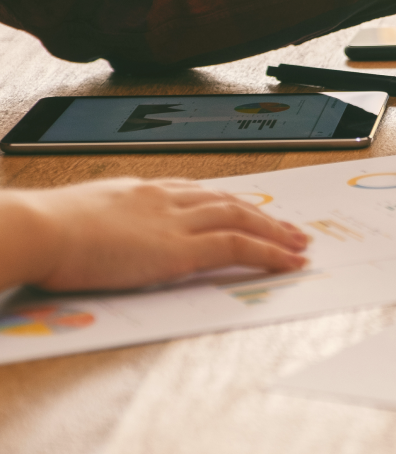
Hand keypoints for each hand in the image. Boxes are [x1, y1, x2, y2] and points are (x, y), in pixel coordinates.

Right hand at [0, 179, 308, 291]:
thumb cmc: (43, 230)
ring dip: (276, 232)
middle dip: (263, 215)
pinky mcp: (180, 250)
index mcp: (141, 191)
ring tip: (299, 245)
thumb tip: (101, 236)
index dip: (228, 201)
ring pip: (242, 219)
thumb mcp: (79, 218)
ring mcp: (176, 222)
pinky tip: (288, 262)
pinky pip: (238, 247)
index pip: (198, 192)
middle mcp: (165, 199)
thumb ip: (103, 224)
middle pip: (228, 201)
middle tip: (289, 228)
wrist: (38, 230)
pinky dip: (269, 253)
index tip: (248, 208)